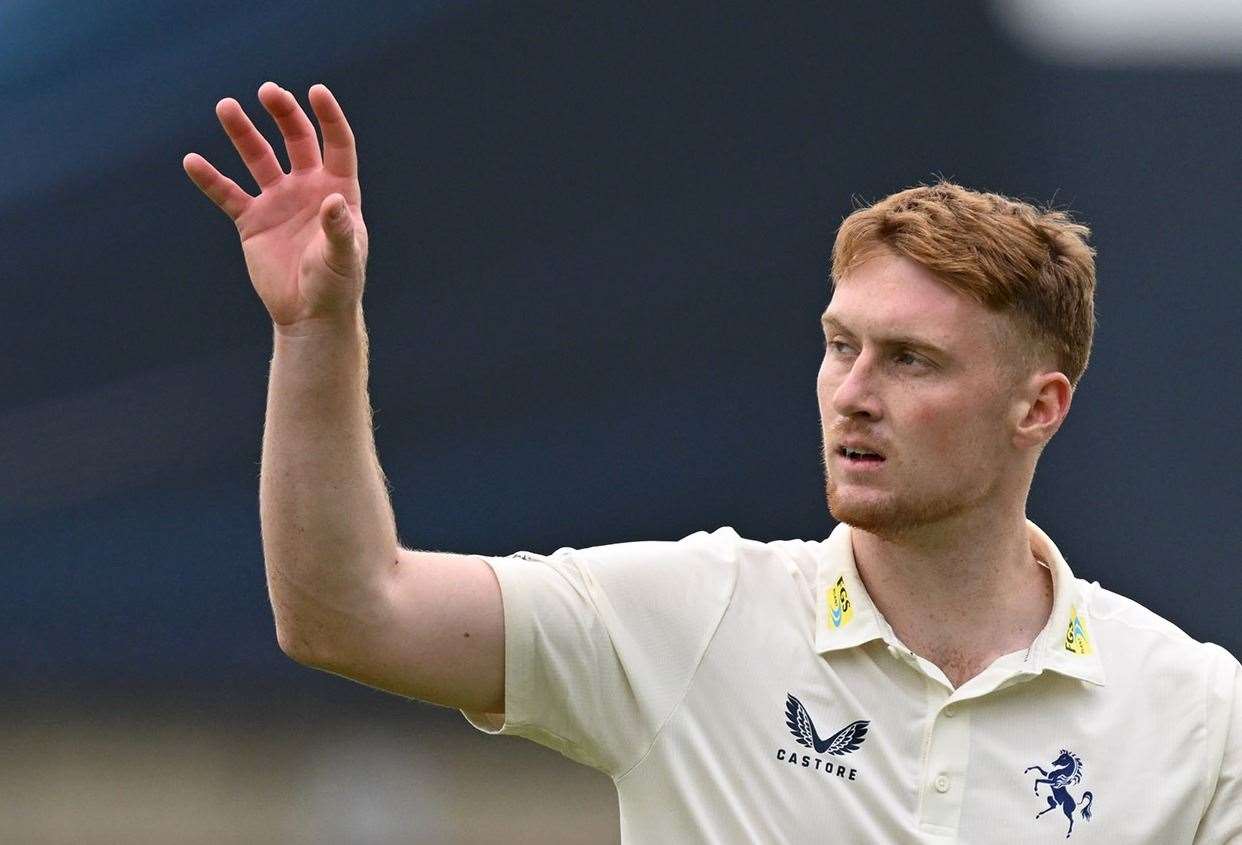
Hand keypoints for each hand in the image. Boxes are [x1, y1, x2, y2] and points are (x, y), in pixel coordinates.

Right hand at [183, 82, 366, 327]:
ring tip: (226, 106)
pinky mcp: (252, 221)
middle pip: (296, 140)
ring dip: (243, 133)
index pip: (337, 144)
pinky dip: (211, 178)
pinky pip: (228, 194)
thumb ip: (339, 229)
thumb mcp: (342, 257)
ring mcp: (278, 202)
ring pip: (258, 158)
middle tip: (267, 91)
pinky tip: (192, 161)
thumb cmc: (336, 285)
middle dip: (284, 114)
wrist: (309, 314)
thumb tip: (334, 201)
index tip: (316, 91)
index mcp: (338, 190)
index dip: (329, 117)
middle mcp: (308, 189)